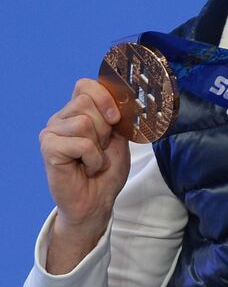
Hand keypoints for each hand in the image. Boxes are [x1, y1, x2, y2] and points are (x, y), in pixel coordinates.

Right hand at [39, 79, 130, 269]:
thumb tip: (121, 99)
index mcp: (77, 111)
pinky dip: (92, 159)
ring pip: (84, 122)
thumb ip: (116, 117)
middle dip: (104, 129)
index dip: (104, 97)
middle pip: (87, 102)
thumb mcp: (119, 139)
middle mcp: (61, 118)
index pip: (85, 85)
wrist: (96, 202)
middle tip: (100, 149)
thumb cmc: (106, 172)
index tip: (115, 119)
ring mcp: (52, 132)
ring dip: (98, 147)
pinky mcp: (49, 147)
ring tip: (92, 160)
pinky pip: (81, 143)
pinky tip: (86, 168)